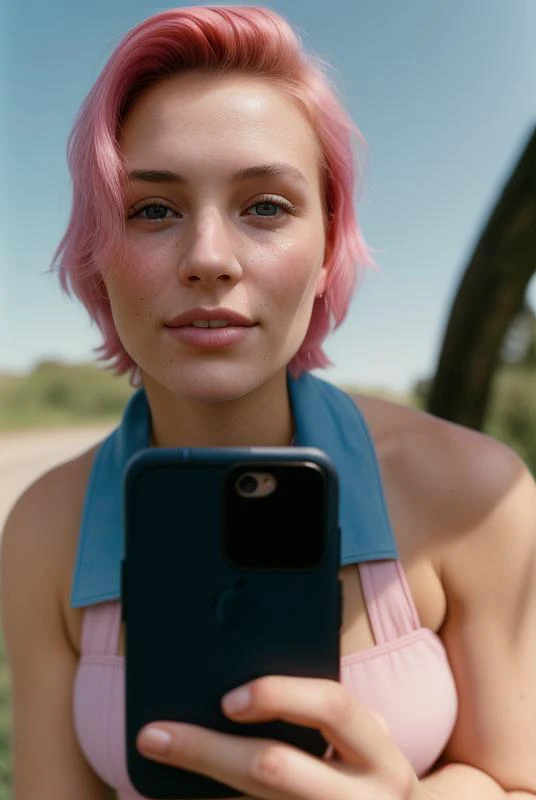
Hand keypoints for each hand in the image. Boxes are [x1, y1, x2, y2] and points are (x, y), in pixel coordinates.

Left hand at [137, 675, 425, 799]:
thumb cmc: (369, 776)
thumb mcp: (366, 744)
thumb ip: (328, 718)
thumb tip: (239, 689)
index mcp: (381, 756)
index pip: (333, 707)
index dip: (279, 695)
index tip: (226, 699)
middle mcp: (366, 797)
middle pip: (274, 768)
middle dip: (206, 750)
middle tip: (155, 736)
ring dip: (201, 790)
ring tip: (154, 769)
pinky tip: (182, 797)